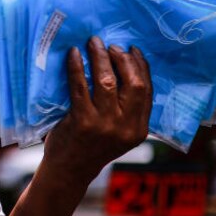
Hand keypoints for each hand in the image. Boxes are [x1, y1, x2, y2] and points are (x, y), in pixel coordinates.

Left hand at [43, 36, 151, 183]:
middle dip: (123, 59)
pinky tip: (74, 54)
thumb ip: (126, 110)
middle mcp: (126, 127)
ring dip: (100, 57)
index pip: (147, 90)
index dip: (141, 66)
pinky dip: (77, 67)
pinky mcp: (82, 121)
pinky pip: (80, 86)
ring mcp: (104, 124)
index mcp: (139, 129)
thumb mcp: (119, 133)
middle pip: (133, 83)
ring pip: (107, 81)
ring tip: (94, 44)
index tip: (133, 50)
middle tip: (112, 45)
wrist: (69, 171)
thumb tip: (125, 68)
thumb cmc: (91, 147)